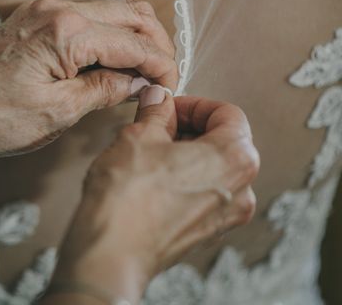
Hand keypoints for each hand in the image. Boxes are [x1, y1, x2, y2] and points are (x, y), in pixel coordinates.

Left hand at [0, 0, 177, 162]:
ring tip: (141, 73)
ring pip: (110, 11)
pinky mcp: (34, 17)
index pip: (134, 42)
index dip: (161, 66)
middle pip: (130, 13)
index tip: (170, 88)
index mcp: (66, 31)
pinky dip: (107, 37)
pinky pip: (85, 17)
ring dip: (132, 38)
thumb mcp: (58, 112)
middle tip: (162, 78)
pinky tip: (111, 64)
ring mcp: (43, 9)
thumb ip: (106, 90)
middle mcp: (57, 8)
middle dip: (155, 44)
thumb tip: (141, 83)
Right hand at [49, 91, 258, 303]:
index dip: (194, 104)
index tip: (170, 106)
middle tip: (157, 124)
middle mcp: (240, 189)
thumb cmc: (128, 200)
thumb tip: (159, 100)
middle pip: (225, 141)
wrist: (112, 251)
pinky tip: (151, 177)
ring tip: (150, 151)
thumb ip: (156, 112)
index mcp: (235, 158)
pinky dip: (183, 179)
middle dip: (189, 128)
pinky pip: (203, 193)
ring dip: (185, 153)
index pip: (228, 113)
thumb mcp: (138, 136)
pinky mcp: (205, 232)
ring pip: (213, 169)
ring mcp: (225, 215)